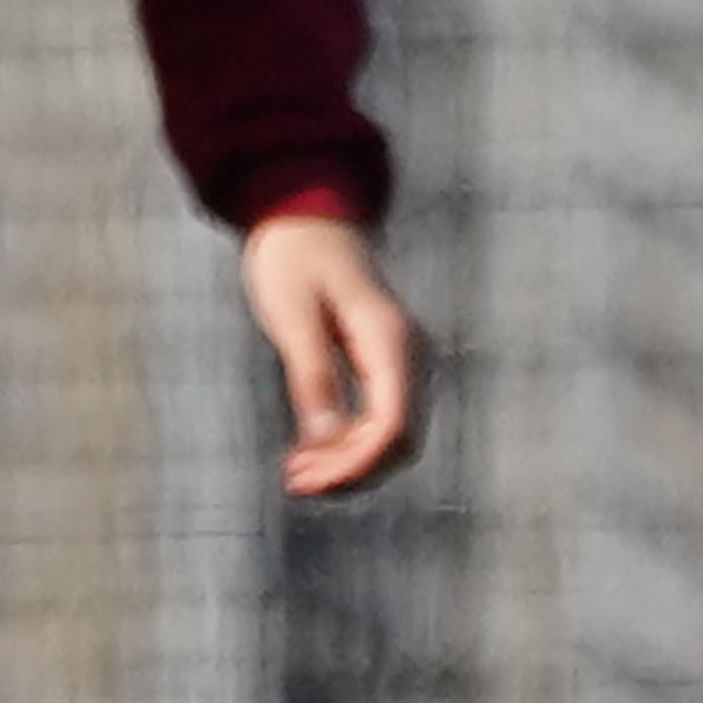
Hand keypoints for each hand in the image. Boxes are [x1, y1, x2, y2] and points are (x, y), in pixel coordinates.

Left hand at [244, 211, 423, 498]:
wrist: (307, 219)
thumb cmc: (294, 259)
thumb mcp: (292, 316)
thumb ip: (311, 375)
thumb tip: (324, 442)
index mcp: (390, 341)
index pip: (392, 427)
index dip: (356, 466)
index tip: (309, 482)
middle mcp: (410, 355)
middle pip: (398, 442)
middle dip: (350, 472)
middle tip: (293, 483)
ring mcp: (405, 362)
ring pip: (393, 438)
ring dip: (349, 464)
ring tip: (295, 475)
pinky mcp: (388, 366)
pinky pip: (382, 420)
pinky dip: (350, 445)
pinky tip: (309, 455)